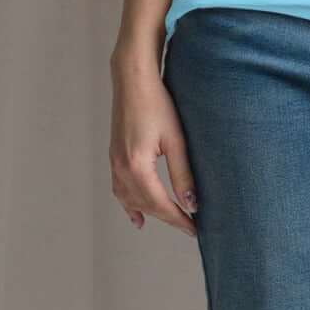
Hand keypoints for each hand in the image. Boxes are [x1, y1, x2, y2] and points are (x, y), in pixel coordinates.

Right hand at [108, 59, 198, 237]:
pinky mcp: (114, 156)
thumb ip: (183, 174)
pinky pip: (119, 189)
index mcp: (137, 166)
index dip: (179, 219)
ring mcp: (114, 163)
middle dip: (168, 217)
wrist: (133, 80)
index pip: (161, 204)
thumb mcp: (176, 140)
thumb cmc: (156, 104)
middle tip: (189, 226)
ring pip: (130, 200)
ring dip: (149, 212)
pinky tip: (136, 215)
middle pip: (146, 205)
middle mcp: (121, 168)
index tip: (194, 229)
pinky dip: (128, 205)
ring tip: (167, 222)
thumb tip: (191, 204)